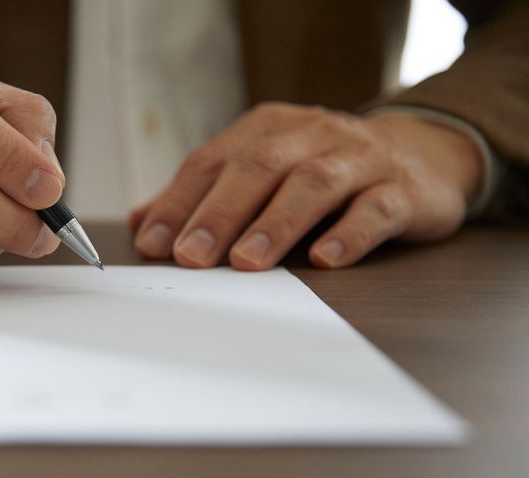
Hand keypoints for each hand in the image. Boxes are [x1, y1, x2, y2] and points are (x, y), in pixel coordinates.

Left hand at [129, 103, 483, 269]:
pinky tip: (325, 260)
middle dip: (220, 213)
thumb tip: (141, 225)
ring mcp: (360, 159)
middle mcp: (312, 135)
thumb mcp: (263, 172)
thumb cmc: (324, 169)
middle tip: (192, 256)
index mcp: (268, 129)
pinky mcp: (402, 189)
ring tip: (246, 262)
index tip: (153, 243)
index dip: (180, 202)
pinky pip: (375, 208)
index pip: (213, 162)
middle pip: (259, 167)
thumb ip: (204, 198)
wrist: (424, 153)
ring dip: (276, 224)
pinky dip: (349, 234)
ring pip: (314, 185)